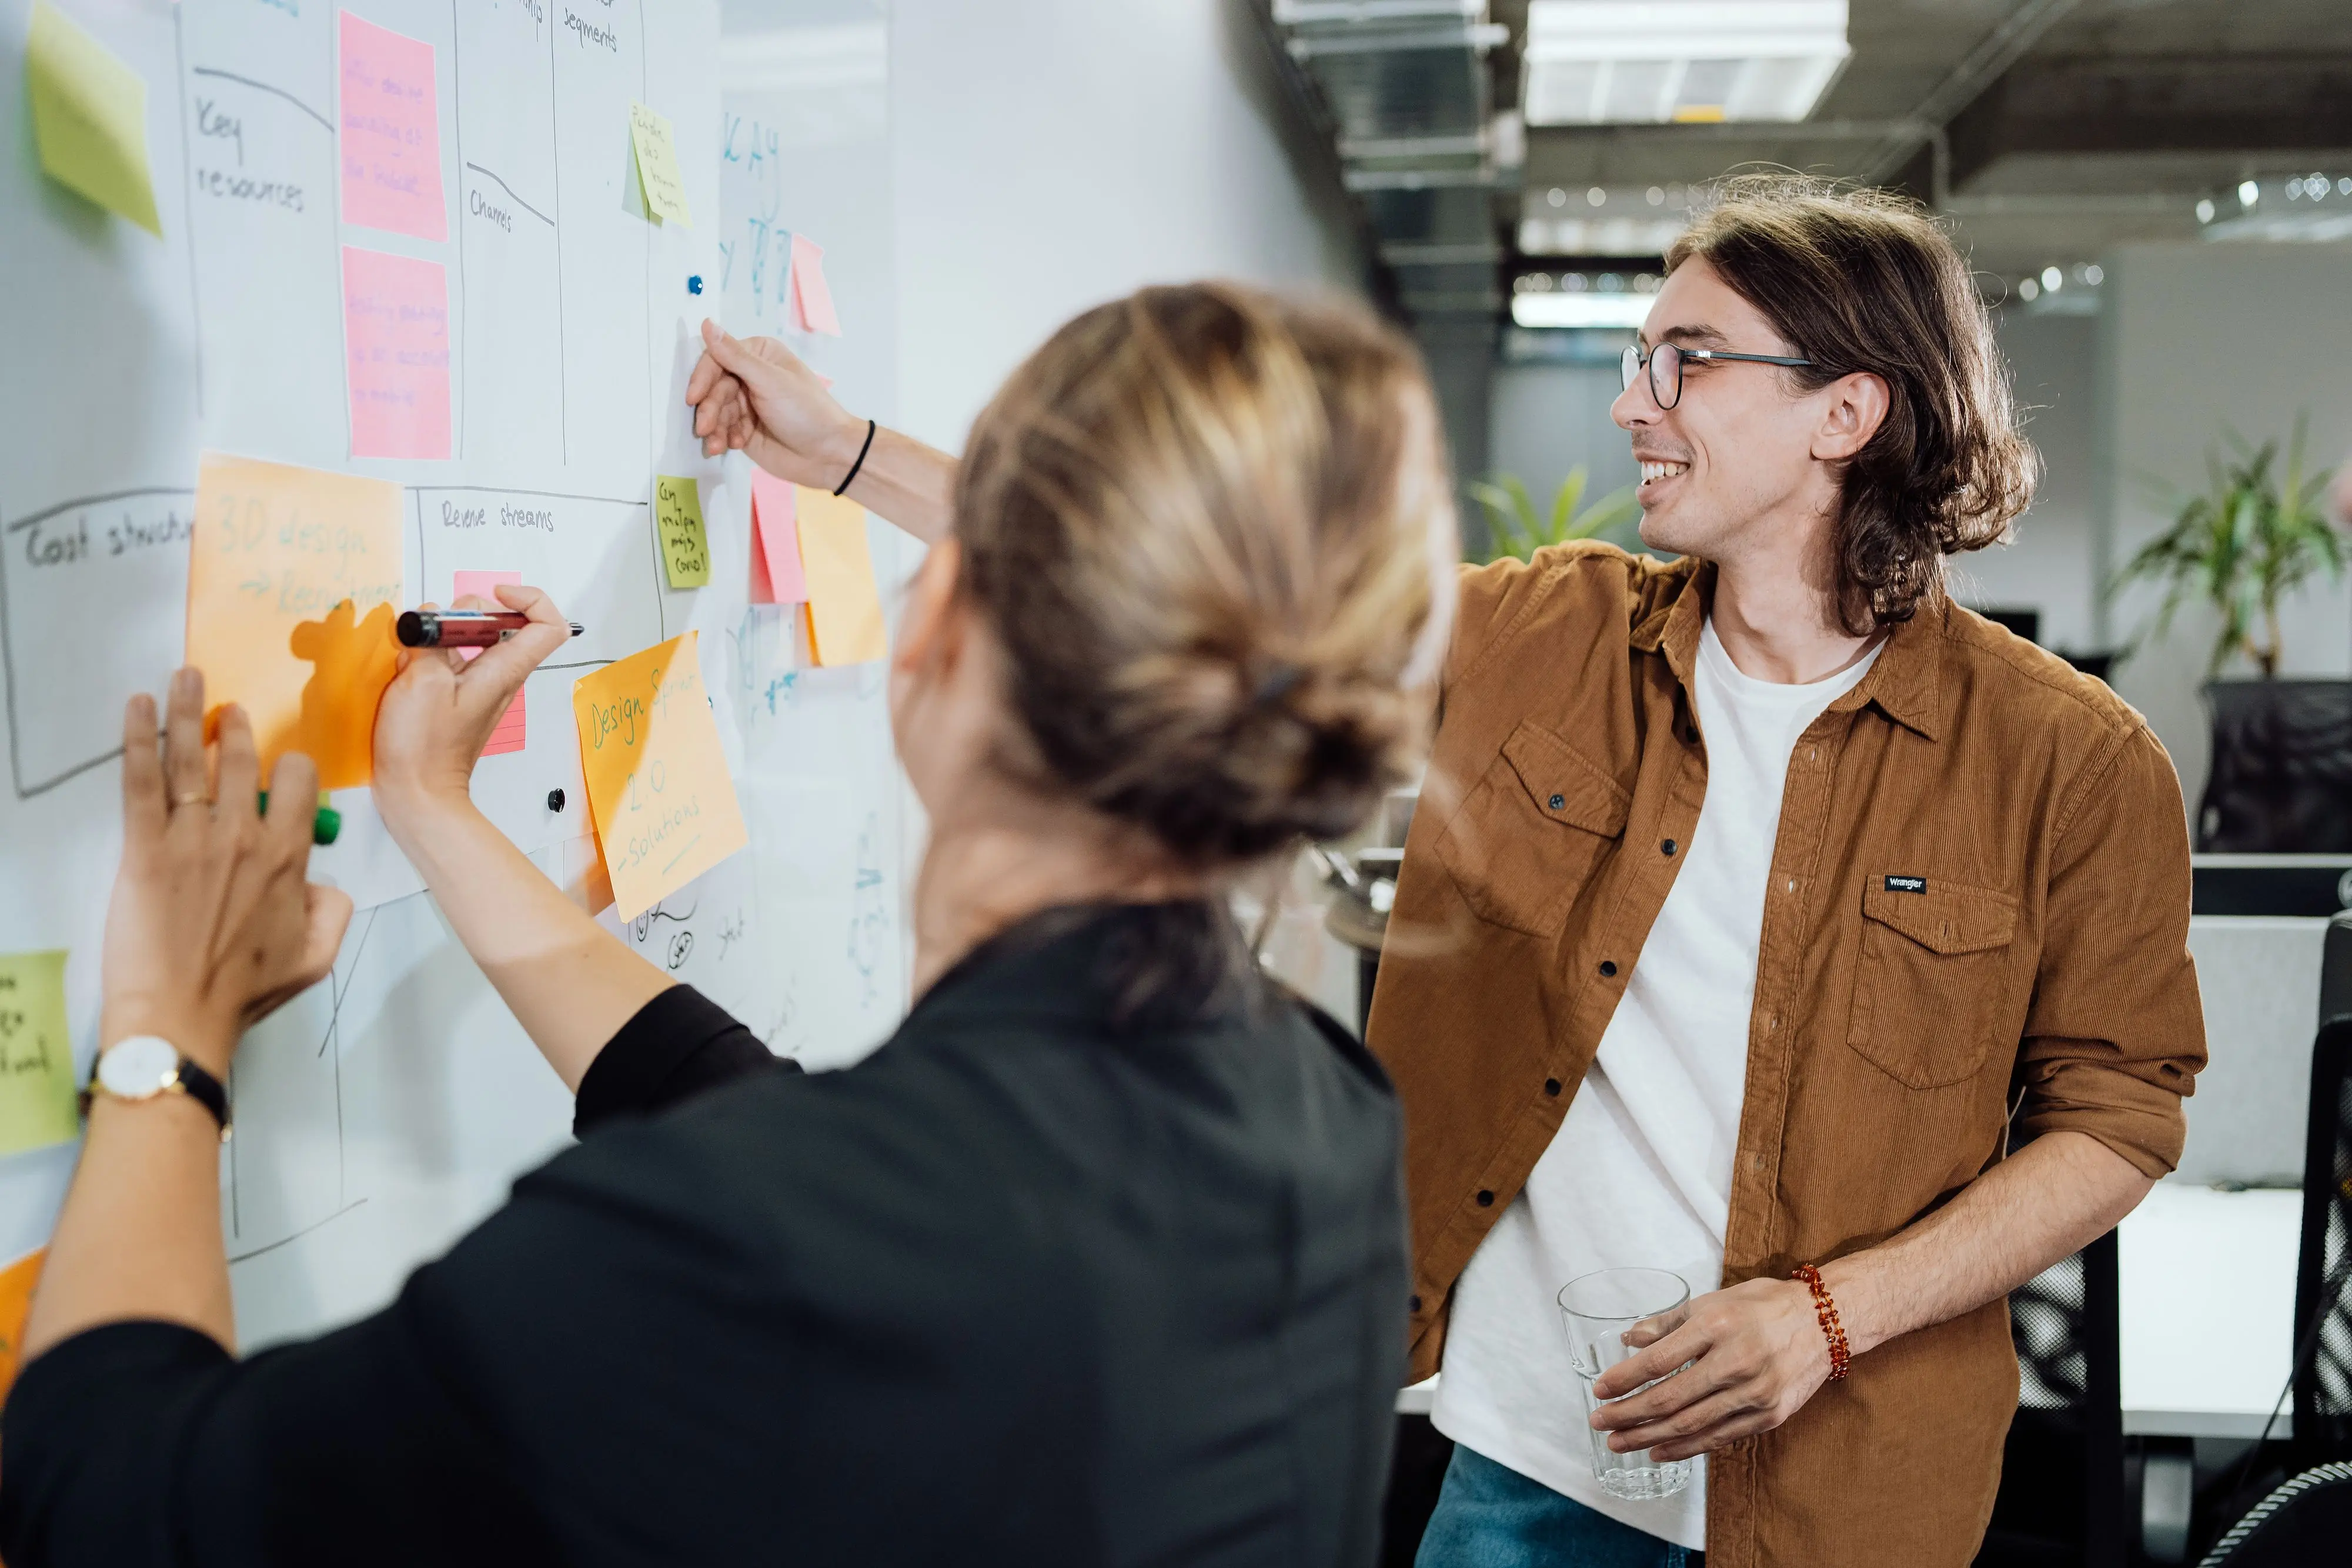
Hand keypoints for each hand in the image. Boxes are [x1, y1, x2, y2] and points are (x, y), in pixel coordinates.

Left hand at [101, 670, 352, 1075]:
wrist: (181, 1017)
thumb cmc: (247, 992)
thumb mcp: (316, 957)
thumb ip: (333, 911)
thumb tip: (322, 882)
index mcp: (288, 859)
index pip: (296, 783)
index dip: (289, 769)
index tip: (278, 770)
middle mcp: (243, 837)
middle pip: (243, 760)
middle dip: (236, 728)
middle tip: (227, 711)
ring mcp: (191, 839)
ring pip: (192, 759)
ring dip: (189, 711)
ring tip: (186, 677)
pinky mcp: (143, 849)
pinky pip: (141, 782)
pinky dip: (138, 739)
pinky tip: (138, 705)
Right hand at [372, 584, 572, 843]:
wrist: (417, 793)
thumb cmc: (423, 745)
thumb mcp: (422, 681)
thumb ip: (431, 642)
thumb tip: (429, 622)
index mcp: (505, 670)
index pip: (549, 624)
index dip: (529, 598)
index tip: (494, 594)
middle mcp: (499, 675)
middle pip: (499, 622)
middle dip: (463, 613)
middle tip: (434, 631)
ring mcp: (477, 685)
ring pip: (466, 638)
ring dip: (436, 637)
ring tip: (413, 660)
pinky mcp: (454, 695)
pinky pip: (445, 660)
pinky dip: (424, 657)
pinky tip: (405, 674)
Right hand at [686, 318, 865, 483]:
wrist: (829, 455)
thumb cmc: (807, 411)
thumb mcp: (770, 381)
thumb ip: (735, 356)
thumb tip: (706, 324)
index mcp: (758, 355)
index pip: (718, 359)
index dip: (703, 378)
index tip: (693, 397)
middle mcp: (750, 375)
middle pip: (713, 387)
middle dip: (709, 409)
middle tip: (705, 428)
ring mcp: (747, 403)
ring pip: (715, 411)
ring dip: (714, 428)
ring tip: (717, 444)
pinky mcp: (745, 428)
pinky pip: (722, 429)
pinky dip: (722, 438)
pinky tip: (732, 446)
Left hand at [1585, 1277, 1831, 1462]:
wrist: (1825, 1323)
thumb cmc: (1762, 1307)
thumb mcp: (1713, 1301)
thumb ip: (1669, 1323)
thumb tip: (1629, 1340)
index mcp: (1716, 1325)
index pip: (1658, 1360)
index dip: (1623, 1379)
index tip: (1598, 1390)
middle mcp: (1735, 1361)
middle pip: (1669, 1398)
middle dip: (1627, 1414)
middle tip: (1598, 1423)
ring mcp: (1754, 1393)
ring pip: (1690, 1424)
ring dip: (1647, 1437)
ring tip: (1618, 1443)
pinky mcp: (1768, 1416)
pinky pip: (1718, 1437)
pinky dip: (1684, 1447)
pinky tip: (1658, 1450)